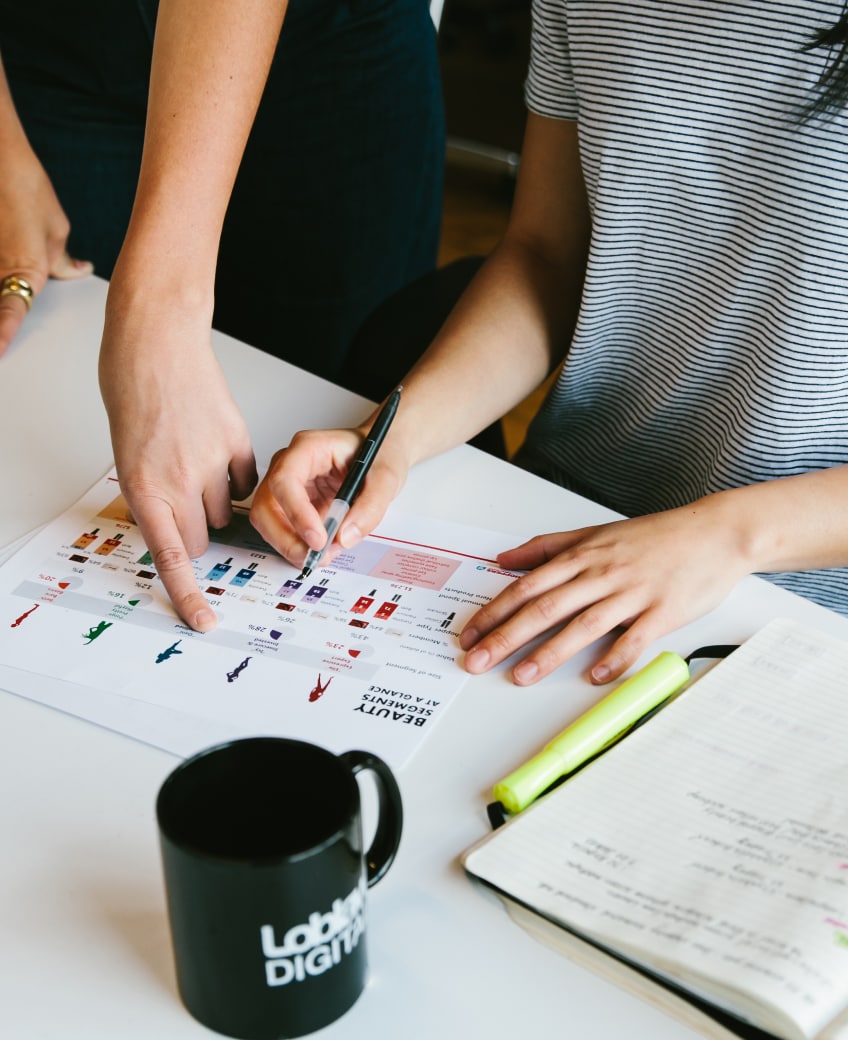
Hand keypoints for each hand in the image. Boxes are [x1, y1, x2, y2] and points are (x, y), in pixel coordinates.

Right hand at [0, 152, 91, 356]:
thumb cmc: (27, 190)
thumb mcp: (56, 229)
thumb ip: (63, 262)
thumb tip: (77, 271)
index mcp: (27, 270)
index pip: (12, 312)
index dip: (3, 335)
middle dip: (0, 323)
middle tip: (4, 347)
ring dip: (3, 300)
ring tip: (11, 290)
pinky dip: (1, 279)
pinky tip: (7, 269)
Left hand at [99, 291, 256, 629]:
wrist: (156, 340)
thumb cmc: (131, 388)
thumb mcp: (127, 453)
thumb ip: (152, 492)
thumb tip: (176, 521)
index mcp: (144, 487)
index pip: (172, 557)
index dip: (189, 595)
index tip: (204, 621)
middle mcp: (180, 480)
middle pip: (203, 538)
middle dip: (197, 529)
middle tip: (185, 502)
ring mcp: (212, 462)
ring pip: (228, 510)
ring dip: (216, 499)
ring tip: (198, 463)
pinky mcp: (238, 442)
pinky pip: (246, 478)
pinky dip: (235, 473)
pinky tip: (218, 447)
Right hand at [250, 425, 407, 567]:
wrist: (381, 453)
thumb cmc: (379, 454)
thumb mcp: (386, 477)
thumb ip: (370, 507)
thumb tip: (345, 538)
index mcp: (309, 448)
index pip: (286, 480)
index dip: (297, 513)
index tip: (318, 538)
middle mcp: (290, 465)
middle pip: (266, 504)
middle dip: (285, 537)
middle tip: (315, 556)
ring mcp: (288, 486)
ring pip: (268, 521)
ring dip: (290, 545)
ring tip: (325, 555)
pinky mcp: (293, 506)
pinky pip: (283, 530)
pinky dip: (298, 546)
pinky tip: (323, 550)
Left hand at [460, 500, 750, 684]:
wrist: (715, 532)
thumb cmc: (656, 536)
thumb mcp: (596, 532)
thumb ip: (548, 546)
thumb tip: (505, 559)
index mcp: (583, 555)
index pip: (527, 586)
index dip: (494, 611)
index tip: (470, 634)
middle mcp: (601, 573)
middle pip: (545, 608)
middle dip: (505, 637)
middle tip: (477, 660)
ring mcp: (632, 593)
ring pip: (582, 625)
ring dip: (548, 653)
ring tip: (520, 676)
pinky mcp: (663, 611)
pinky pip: (634, 639)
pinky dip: (614, 658)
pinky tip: (594, 676)